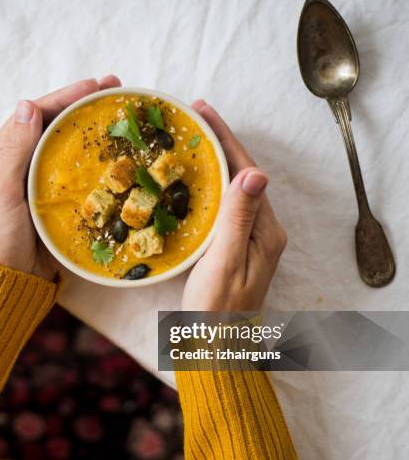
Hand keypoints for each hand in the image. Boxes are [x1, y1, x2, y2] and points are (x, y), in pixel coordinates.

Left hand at [0, 75, 120, 279]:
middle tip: (112, 90)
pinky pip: (72, 174)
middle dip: (79, 106)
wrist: (8, 283)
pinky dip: (89, 160)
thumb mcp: (3, 193)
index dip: (63, 97)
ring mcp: (35, 184)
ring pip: (63, 147)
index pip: (32, 117)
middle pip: (50, 127)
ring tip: (114, 113)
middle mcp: (17, 166)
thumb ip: (16, 151)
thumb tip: (28, 105)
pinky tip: (108, 153)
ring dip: (87, 129)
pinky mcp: (51, 202)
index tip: (93, 86)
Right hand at [182, 101, 286, 310]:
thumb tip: (254, 172)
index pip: (247, 173)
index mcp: (266, 230)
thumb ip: (238, 218)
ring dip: (215, 162)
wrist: (217, 346)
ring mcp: (251, 238)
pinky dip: (209, 186)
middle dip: (220, 145)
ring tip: (192, 140)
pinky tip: (194, 179)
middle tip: (194, 119)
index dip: (226, 141)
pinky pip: (225, 206)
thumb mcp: (225, 262)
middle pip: (243, 176)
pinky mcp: (236, 246)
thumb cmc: (217, 310)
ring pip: (233, 189)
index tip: (204, 113)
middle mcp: (264, 230)